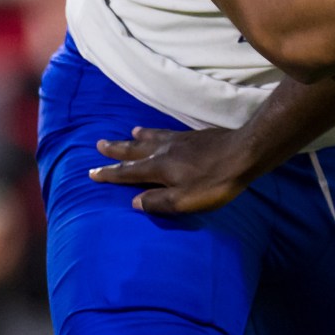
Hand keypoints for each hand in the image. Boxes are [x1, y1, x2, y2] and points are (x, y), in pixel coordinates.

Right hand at [91, 125, 256, 214]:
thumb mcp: (185, 201)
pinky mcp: (193, 136)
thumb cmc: (214, 182)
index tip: (91, 172)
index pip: (127, 172)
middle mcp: (163, 150)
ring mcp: (178, 140)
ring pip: (151, 137)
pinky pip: (167, 133)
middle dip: (116, 149)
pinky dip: (156, 132)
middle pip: (134, 149)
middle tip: (99, 144)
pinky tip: (161, 133)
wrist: (243, 153)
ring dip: (137, 137)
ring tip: (129, 133)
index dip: (109, 174)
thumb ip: (158, 202)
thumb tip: (134, 202)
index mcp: (158, 168)